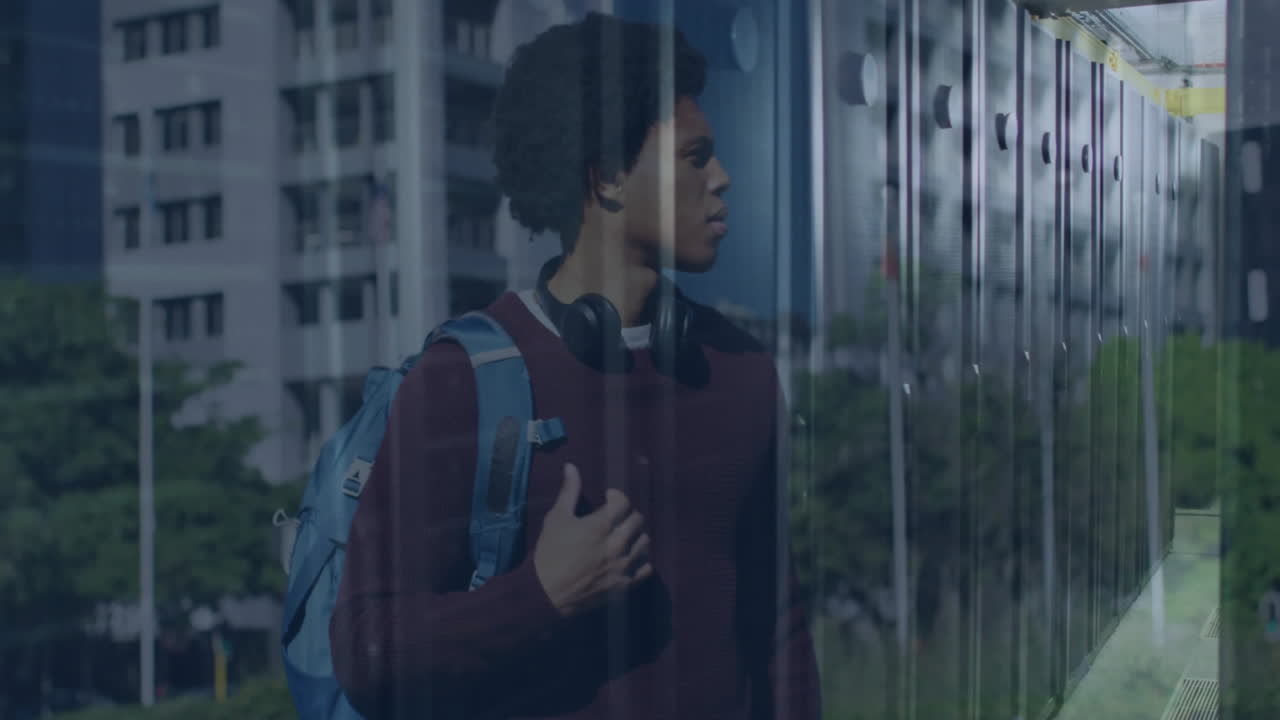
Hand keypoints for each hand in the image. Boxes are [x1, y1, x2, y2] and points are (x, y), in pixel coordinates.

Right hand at [532, 463, 652, 616]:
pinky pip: (646, 568)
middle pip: (637, 520)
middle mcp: (617, 544)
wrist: (544, 593)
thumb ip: (569, 491)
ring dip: (635, 536)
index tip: (607, 498)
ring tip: (622, 537)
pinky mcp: (624, 585)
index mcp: (600, 525)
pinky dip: (640, 561)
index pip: (624, 502)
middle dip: (627, 515)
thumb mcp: (556, 518)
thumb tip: (571, 466)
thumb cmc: (548, 553)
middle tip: (615, 518)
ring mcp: (623, 566)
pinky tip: (628, 558)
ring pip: (645, 542)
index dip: (616, 497)